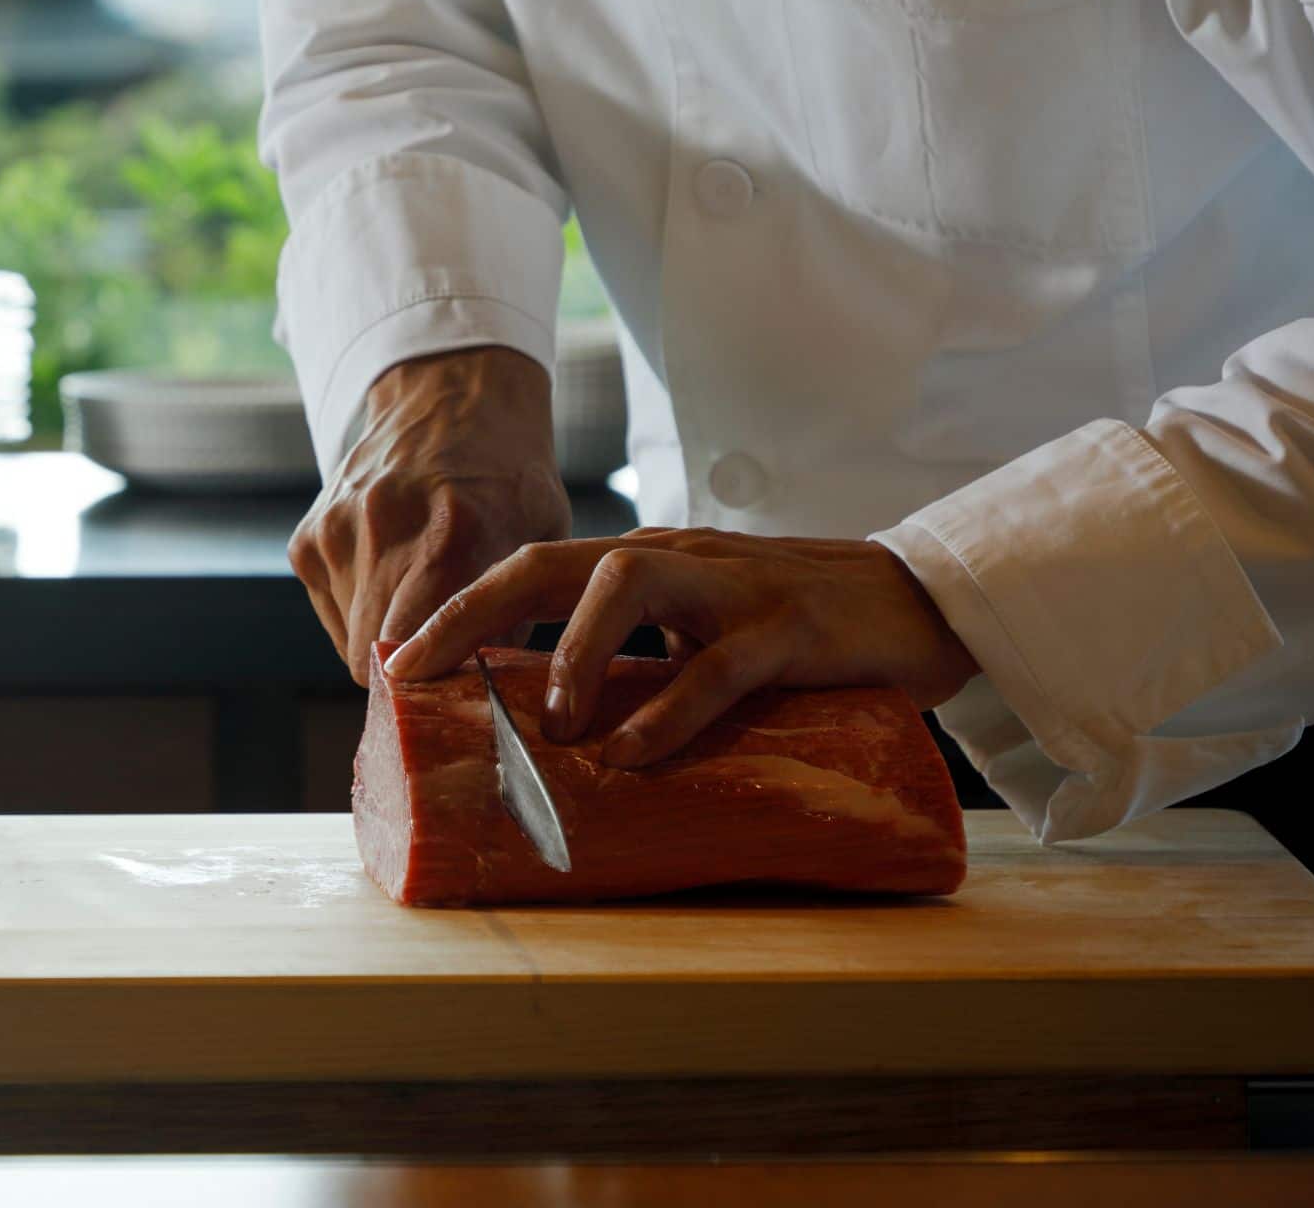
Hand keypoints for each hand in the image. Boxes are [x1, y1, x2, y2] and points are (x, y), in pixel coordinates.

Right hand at [290, 347, 570, 685]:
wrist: (452, 401)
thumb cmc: (507, 478)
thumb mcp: (540, 542)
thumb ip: (509, 620)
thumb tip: (480, 699)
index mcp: (451, 532)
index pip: (413, 649)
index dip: (428, 686)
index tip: (449, 693)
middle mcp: (382, 527)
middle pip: (370, 656)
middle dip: (404, 672)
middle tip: (440, 665)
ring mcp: (336, 528)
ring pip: (348, 640)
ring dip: (383, 637)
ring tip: (421, 601)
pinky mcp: (308, 536)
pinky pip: (331, 611)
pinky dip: (360, 610)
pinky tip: (392, 576)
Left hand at [386, 528, 977, 765]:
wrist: (921, 601)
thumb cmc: (800, 628)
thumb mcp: (701, 638)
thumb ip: (636, 665)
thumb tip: (555, 729)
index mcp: (646, 563)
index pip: (530, 571)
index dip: (457, 611)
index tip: (392, 661)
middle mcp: (675, 561)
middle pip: (551, 564)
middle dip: (472, 616)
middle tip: (419, 673)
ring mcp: (731, 588)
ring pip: (626, 587)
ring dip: (574, 654)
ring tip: (553, 722)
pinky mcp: (789, 629)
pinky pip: (716, 666)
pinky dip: (666, 711)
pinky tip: (631, 753)